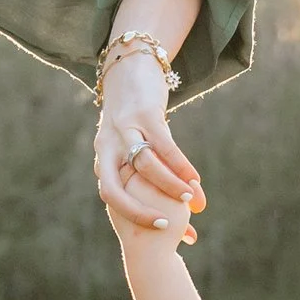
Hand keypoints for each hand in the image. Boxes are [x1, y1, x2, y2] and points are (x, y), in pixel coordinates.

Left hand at [95, 53, 203, 239]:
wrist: (129, 66)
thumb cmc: (138, 117)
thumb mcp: (137, 146)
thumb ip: (150, 175)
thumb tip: (170, 204)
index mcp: (104, 159)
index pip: (113, 198)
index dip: (135, 218)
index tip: (162, 232)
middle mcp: (108, 147)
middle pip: (114, 190)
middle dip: (139, 212)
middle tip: (166, 227)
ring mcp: (124, 130)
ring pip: (144, 166)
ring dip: (168, 186)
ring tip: (191, 201)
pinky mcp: (145, 113)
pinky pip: (163, 144)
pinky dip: (179, 164)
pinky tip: (195, 177)